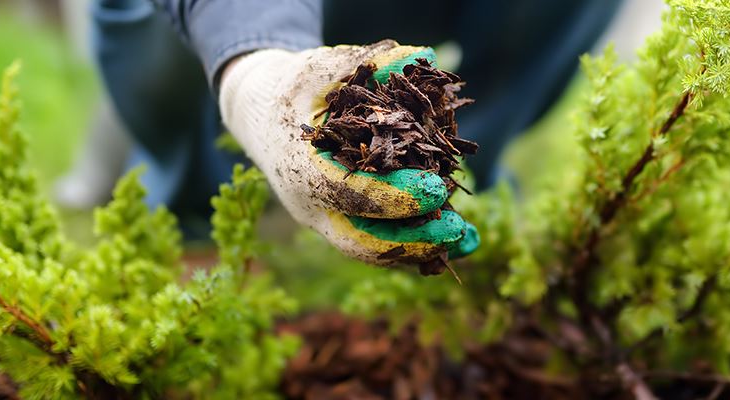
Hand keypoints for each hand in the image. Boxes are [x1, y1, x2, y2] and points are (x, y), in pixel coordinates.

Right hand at [219, 40, 478, 266]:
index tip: (437, 189)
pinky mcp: (341, 223)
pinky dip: (417, 245)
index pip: (347, 192)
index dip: (394, 196)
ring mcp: (324, 220)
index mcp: (300, 168)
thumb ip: (369, 62)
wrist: (260, 115)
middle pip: (361, 241)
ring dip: (422, 250)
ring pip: (373, 250)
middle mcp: (310, 205)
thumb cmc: (294, 87)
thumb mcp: (323, 67)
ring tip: (469, 241)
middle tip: (458, 230)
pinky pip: (379, 243)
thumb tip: (421, 58)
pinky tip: (459, 240)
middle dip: (412, 241)